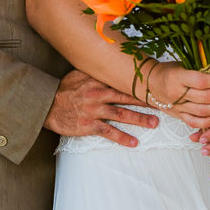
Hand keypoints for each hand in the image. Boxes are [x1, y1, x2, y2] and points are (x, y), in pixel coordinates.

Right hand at [44, 70, 158, 147]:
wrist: (46, 104)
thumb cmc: (63, 89)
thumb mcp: (79, 74)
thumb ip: (95, 72)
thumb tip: (111, 67)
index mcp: (98, 82)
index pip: (123, 83)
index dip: (140, 86)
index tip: (154, 88)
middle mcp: (99, 94)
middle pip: (127, 98)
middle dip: (146, 102)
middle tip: (163, 105)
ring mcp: (95, 110)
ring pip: (122, 114)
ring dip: (139, 119)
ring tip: (154, 124)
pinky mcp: (89, 125)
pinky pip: (109, 132)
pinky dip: (122, 138)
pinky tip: (134, 142)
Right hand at [147, 62, 209, 130]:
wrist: (150, 83)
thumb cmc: (168, 72)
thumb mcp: (182, 64)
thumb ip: (200, 70)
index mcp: (177, 77)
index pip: (201, 81)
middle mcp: (177, 93)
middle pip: (205, 98)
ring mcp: (178, 107)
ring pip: (202, 112)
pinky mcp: (179, 115)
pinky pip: (195, 122)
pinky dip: (208, 122)